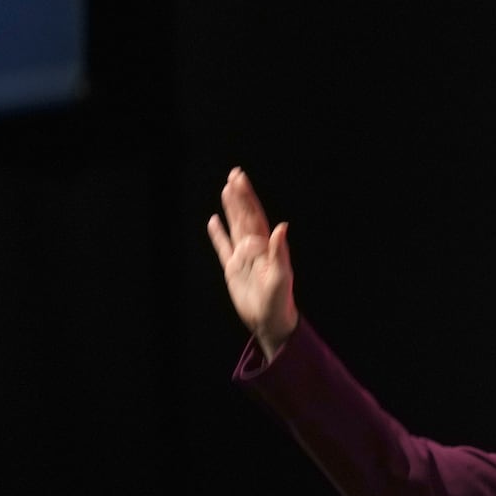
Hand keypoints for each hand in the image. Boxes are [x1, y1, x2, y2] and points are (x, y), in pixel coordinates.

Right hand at [207, 167, 298, 358]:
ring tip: (225, 190)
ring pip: (234, 226)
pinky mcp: (232, 269)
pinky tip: (213, 221)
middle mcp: (254, 247)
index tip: (241, 179)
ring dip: (229, 209)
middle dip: (239, 196)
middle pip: (244, 215)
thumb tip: (282, 226)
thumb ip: (280, 251)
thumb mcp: (281, 276)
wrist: (270, 320)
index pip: (254, 215)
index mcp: (265, 246)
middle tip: (234, 175)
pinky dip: (217, 234)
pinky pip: (222, 247)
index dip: (248, 197)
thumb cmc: (279, 300)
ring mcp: (242, 257)